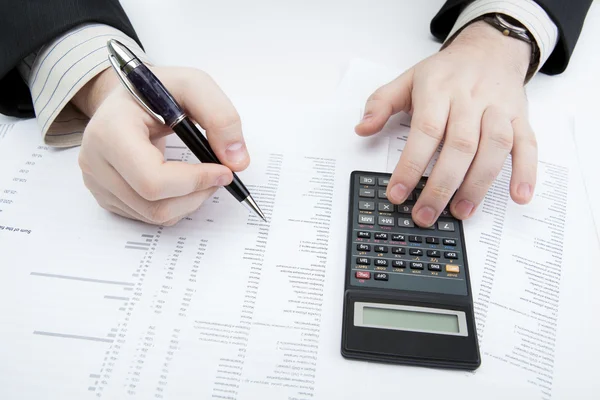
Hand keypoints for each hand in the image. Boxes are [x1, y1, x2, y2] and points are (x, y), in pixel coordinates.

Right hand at [73, 66, 249, 225]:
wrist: (126, 98)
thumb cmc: (158, 90)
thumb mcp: (193, 85)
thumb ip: (221, 117)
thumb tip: (237, 162)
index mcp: (110, 129)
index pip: (152, 178)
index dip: (195, 181)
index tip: (224, 170)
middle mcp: (94, 159)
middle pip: (154, 203)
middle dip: (197, 194)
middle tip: (219, 175)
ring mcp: (96, 182)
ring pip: (154, 216)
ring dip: (190, 202)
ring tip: (203, 176)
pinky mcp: (105, 196)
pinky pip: (148, 217)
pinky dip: (176, 205)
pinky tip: (183, 182)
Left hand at [355, 21, 536, 226]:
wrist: (490, 48)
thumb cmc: (446, 72)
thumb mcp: (407, 79)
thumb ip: (381, 103)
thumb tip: (362, 128)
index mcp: (438, 91)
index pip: (425, 131)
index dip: (410, 166)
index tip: (397, 194)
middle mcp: (471, 100)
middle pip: (460, 146)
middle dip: (441, 186)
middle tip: (426, 214)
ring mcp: (499, 109)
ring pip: (494, 147)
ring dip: (478, 183)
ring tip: (462, 212)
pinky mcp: (520, 118)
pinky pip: (528, 144)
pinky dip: (526, 171)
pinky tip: (519, 197)